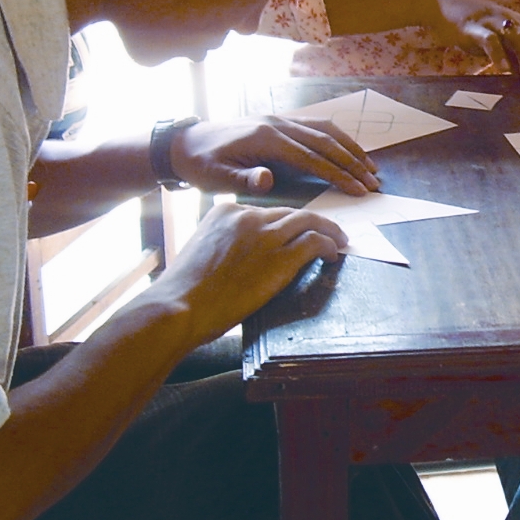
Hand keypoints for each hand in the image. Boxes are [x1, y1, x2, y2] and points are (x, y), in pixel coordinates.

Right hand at [149, 203, 345, 344]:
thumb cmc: (183, 291)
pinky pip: (314, 242)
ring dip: (328, 230)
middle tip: (326, 231)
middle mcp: (247, 216)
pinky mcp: (281, 257)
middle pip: (289, 213)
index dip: (283, 223)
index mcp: (225, 211)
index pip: (264, 211)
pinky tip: (332, 254)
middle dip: (310, 223)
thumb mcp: (201, 251)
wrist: (180, 307)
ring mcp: (265, 235)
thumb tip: (245, 254)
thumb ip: (224, 243)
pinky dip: (328, 245)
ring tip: (339, 240)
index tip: (292, 233)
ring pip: (308, 221)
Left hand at [169, 117, 379, 195]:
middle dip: (353, 162)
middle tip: (374, 182)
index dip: (338, 174)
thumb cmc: (201, 164)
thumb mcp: (215, 177)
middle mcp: (278, 124)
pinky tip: (348, 149)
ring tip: (371, 166)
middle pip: (325, 141)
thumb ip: (242, 179)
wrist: (185, 142)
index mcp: (266, 138)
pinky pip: (316, 126)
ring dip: (351, 147)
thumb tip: (267, 180)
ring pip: (326, 130)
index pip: (311, 157)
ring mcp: (281, 120)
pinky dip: (337, 138)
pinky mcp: (280, 122)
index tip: (359, 189)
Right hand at [425, 0, 519, 100]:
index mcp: (518, 26)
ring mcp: (493, 23)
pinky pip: (491, 40)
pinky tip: (504, 71)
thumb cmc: (468, 28)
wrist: (439, 4)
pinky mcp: (474, 27)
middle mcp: (511, 22)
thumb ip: (510, 56)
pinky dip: (499, 55)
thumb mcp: (495, 41)